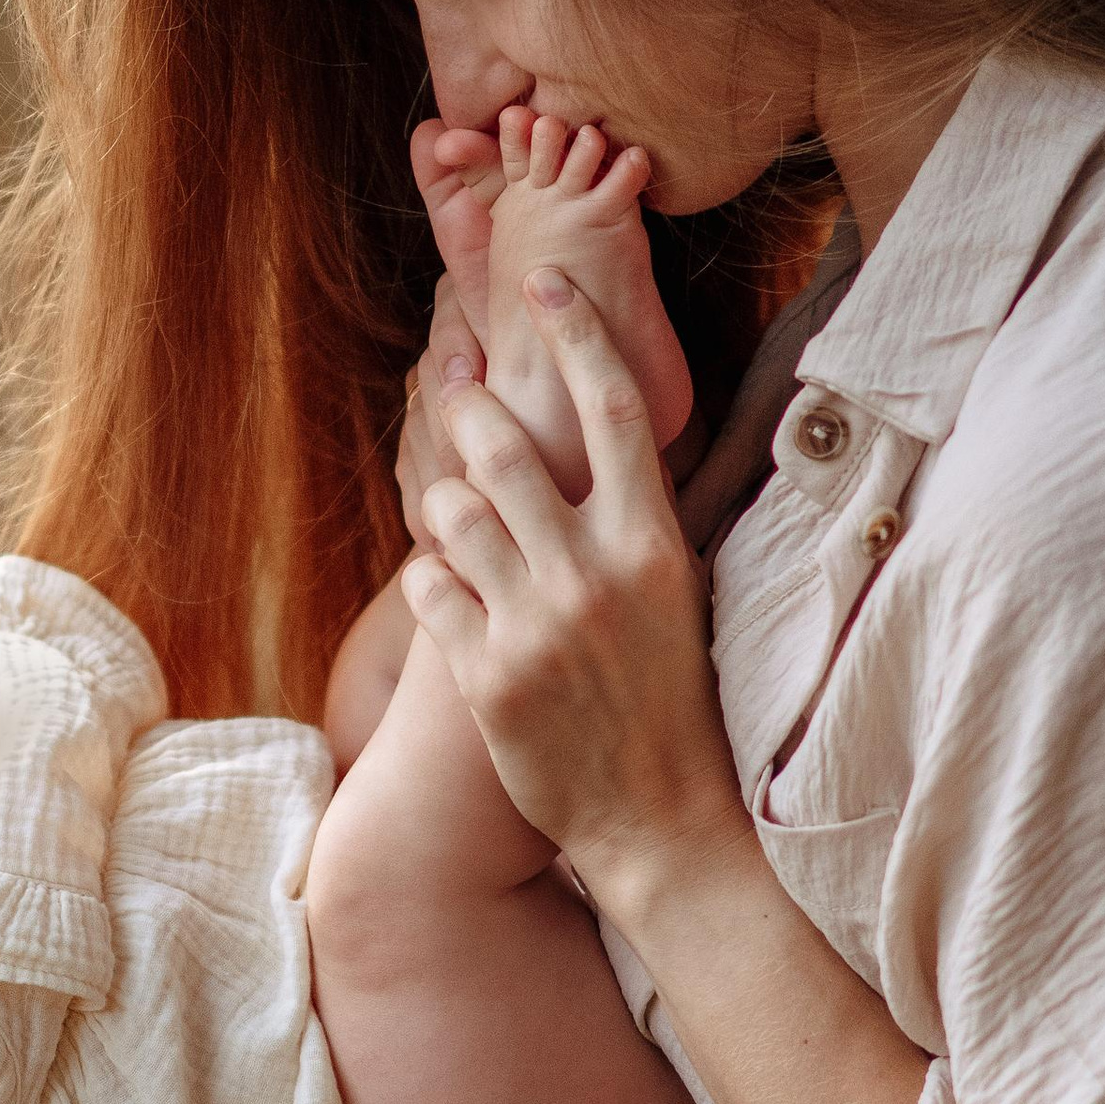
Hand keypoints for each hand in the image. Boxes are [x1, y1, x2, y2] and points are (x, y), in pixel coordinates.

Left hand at [401, 270, 753, 921]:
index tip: (542, 282)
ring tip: (455, 501)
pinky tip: (450, 583)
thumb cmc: (671, 698)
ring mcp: (536, 628)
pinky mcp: (486, 678)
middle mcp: (595, 578)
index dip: (576, 333)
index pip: (614, 408)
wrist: (660, 821)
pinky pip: (428, 585)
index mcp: (655, 547)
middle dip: (469, 404)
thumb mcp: (676, 594)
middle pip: (508, 448)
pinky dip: (430, 572)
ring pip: (453, 512)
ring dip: (442, 495)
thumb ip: (637, 516)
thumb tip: (608, 425)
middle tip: (458, 382)